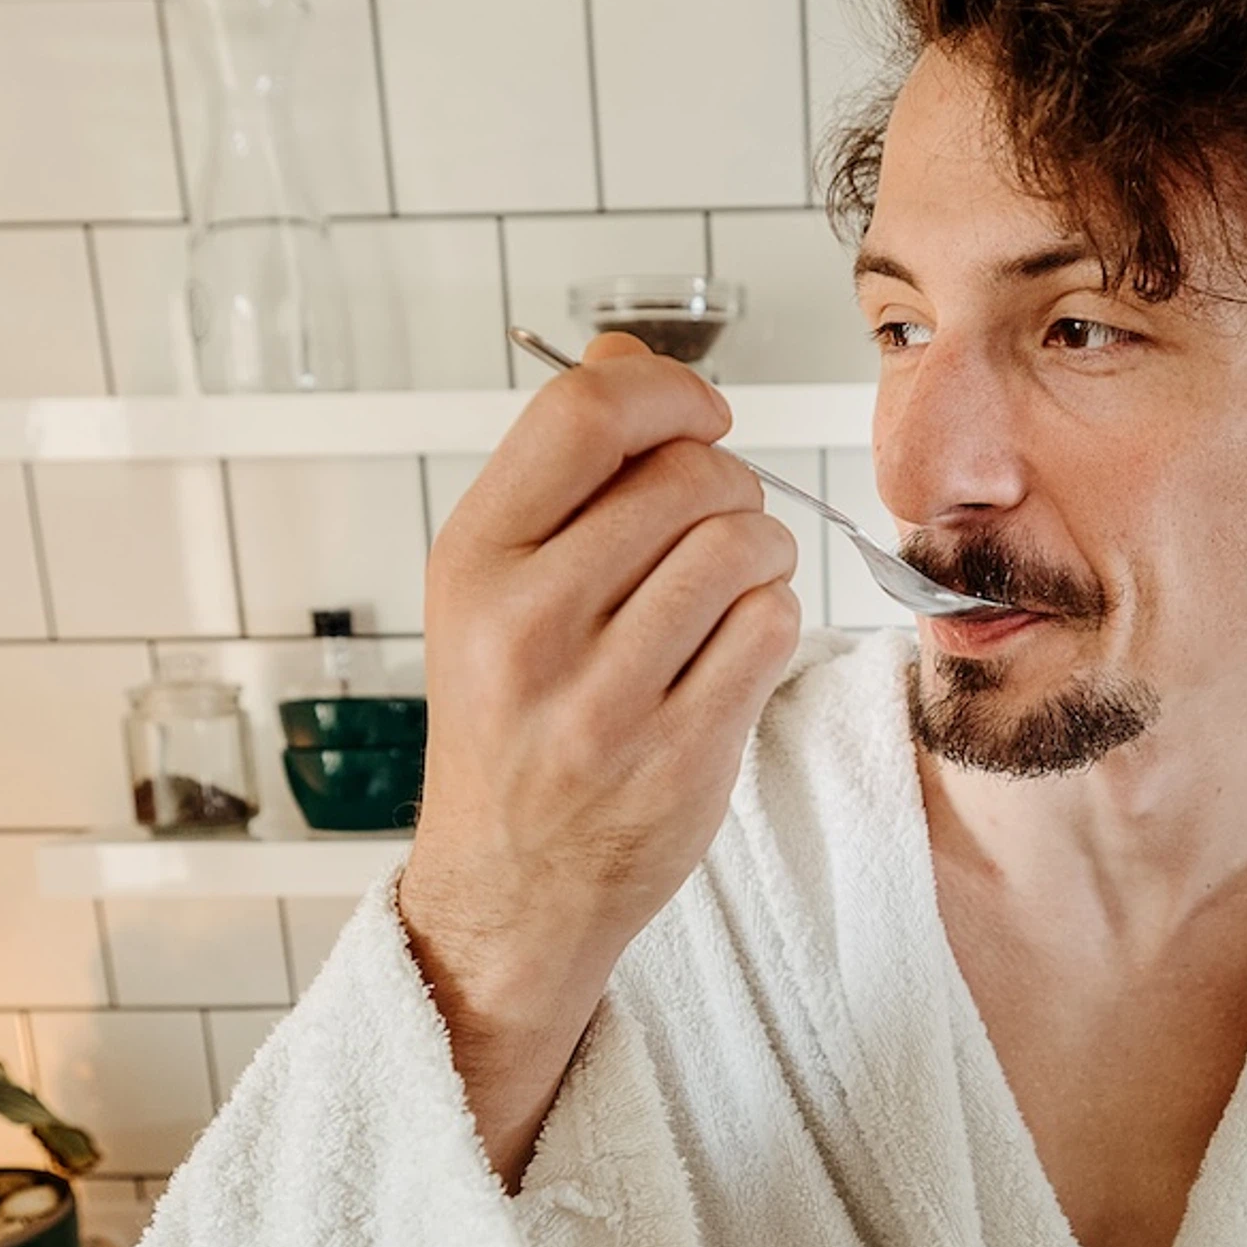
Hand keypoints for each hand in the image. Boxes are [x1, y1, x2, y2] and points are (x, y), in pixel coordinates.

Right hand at [396, 336, 802, 1179]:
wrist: (509, 888)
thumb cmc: (512, 722)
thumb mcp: (493, 585)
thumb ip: (562, 471)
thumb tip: (632, 358)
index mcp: (473, 561)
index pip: (586, 412)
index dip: (670, 392)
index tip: (699, 415)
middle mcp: (527, 626)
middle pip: (689, 476)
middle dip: (727, 486)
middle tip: (712, 526)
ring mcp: (604, 700)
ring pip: (743, 546)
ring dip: (761, 552)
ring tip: (728, 587)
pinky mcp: (678, 757)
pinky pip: (772, 628)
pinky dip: (772, 621)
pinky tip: (735, 645)